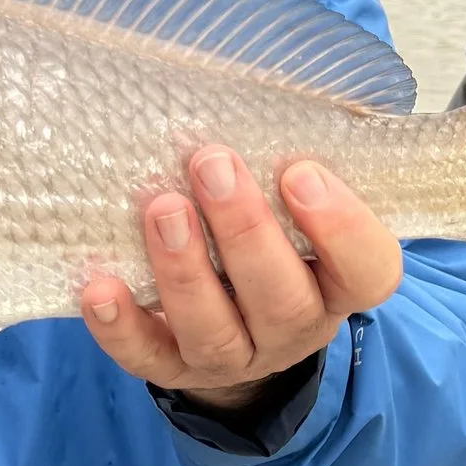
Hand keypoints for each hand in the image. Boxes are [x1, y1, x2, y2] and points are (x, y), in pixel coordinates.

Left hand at [77, 154, 401, 413]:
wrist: (235, 323)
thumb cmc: (270, 239)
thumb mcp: (296, 210)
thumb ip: (286, 170)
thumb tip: (250, 96)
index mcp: (337, 286)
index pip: (368, 272)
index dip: (341, 228)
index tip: (301, 172)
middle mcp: (292, 330)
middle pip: (282, 301)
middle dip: (244, 232)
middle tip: (211, 165)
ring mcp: (234, 358)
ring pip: (214, 332)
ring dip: (186, 271)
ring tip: (161, 208)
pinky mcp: (175, 369)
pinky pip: (147, 358)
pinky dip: (119, 326)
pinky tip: (98, 286)